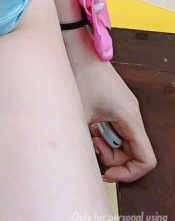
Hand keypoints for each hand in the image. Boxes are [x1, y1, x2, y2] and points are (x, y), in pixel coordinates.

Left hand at [65, 38, 157, 183]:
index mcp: (129, 118)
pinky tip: (88, 124)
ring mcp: (124, 108)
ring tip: (88, 133)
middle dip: (112, 158)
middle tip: (92, 147)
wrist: (74, 47)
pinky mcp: (115, 103)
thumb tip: (79, 162)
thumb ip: (82, 142)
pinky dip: (103, 133)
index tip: (107, 172)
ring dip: (106, 145)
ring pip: (124, 141)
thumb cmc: (78, 74)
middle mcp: (132, 114)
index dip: (129, 173)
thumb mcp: (77, 116)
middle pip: (133, 152)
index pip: (146, 160)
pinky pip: (116, 128)